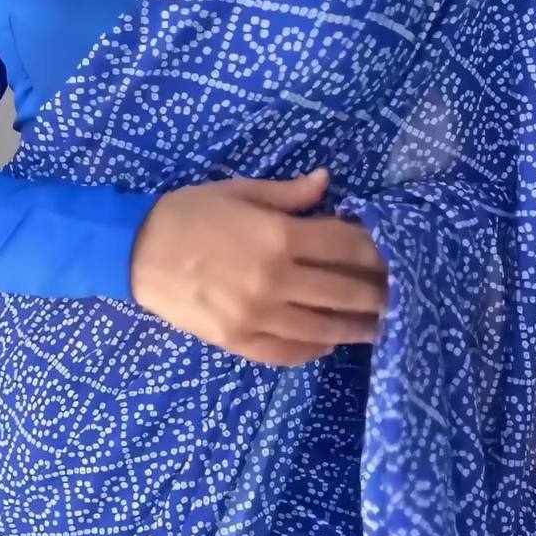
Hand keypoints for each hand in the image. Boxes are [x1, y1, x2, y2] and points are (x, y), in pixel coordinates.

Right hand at [130, 167, 388, 366]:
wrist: (135, 252)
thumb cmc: (189, 213)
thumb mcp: (239, 192)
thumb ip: (289, 195)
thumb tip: (328, 183)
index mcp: (279, 237)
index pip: (346, 246)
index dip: (376, 252)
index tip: (396, 256)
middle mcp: (276, 280)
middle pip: (344, 291)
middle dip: (377, 294)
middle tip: (401, 296)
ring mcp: (258, 316)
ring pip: (323, 328)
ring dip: (357, 329)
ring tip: (380, 327)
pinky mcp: (239, 341)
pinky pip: (288, 353)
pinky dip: (314, 350)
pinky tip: (329, 343)